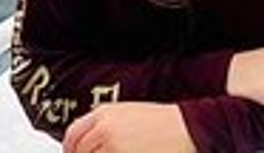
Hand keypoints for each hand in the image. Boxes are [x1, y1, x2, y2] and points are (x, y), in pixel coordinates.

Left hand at [62, 102, 195, 152]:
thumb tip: (88, 146)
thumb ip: (105, 127)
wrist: (192, 127)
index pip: (72, 135)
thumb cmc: (166, 123)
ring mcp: (112, 147)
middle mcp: (104, 129)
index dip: (71, 150)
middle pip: (79, 152)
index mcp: (104, 113)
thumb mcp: (131, 115)